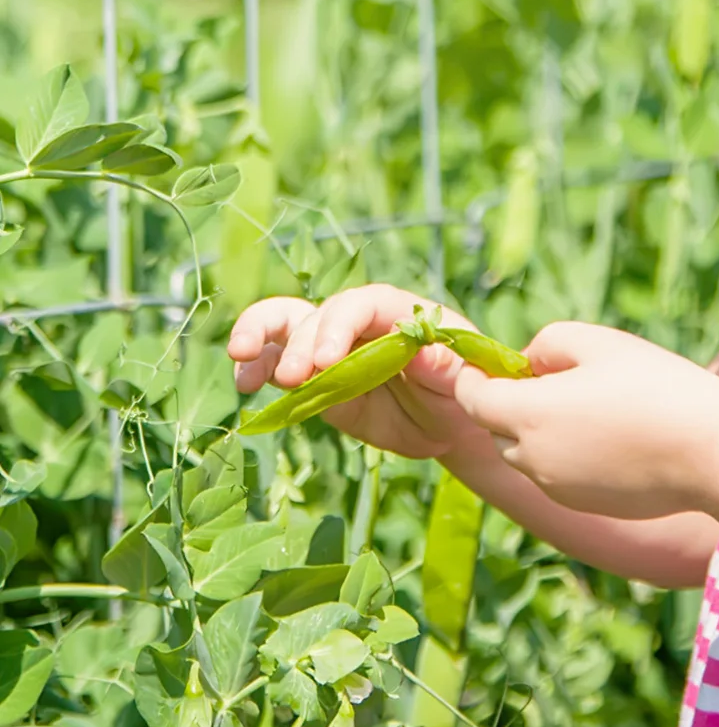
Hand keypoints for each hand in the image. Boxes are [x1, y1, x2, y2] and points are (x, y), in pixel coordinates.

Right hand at [228, 284, 485, 460]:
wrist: (449, 423)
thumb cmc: (464, 393)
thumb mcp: (465, 381)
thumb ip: (446, 366)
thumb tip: (423, 352)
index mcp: (402, 313)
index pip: (365, 303)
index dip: (341, 325)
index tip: (327, 361)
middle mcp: (362, 324)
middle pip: (321, 314)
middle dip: (301, 342)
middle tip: (291, 378)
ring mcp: (333, 348)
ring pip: (288, 325)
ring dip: (261, 337)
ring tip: (243, 363)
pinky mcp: (314, 379)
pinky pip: (277, 363)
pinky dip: (257, 367)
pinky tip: (246, 385)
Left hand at [453, 321, 718, 519]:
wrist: (711, 453)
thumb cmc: (656, 386)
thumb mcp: (599, 342)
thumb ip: (549, 343)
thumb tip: (529, 362)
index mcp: (528, 415)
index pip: (472, 398)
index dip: (473, 377)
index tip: (489, 361)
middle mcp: (533, 460)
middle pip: (498, 429)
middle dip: (509, 404)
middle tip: (551, 377)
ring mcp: (557, 489)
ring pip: (528, 455)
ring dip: (539, 430)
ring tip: (588, 403)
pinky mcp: (584, 506)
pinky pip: (557, 475)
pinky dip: (566, 453)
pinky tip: (611, 433)